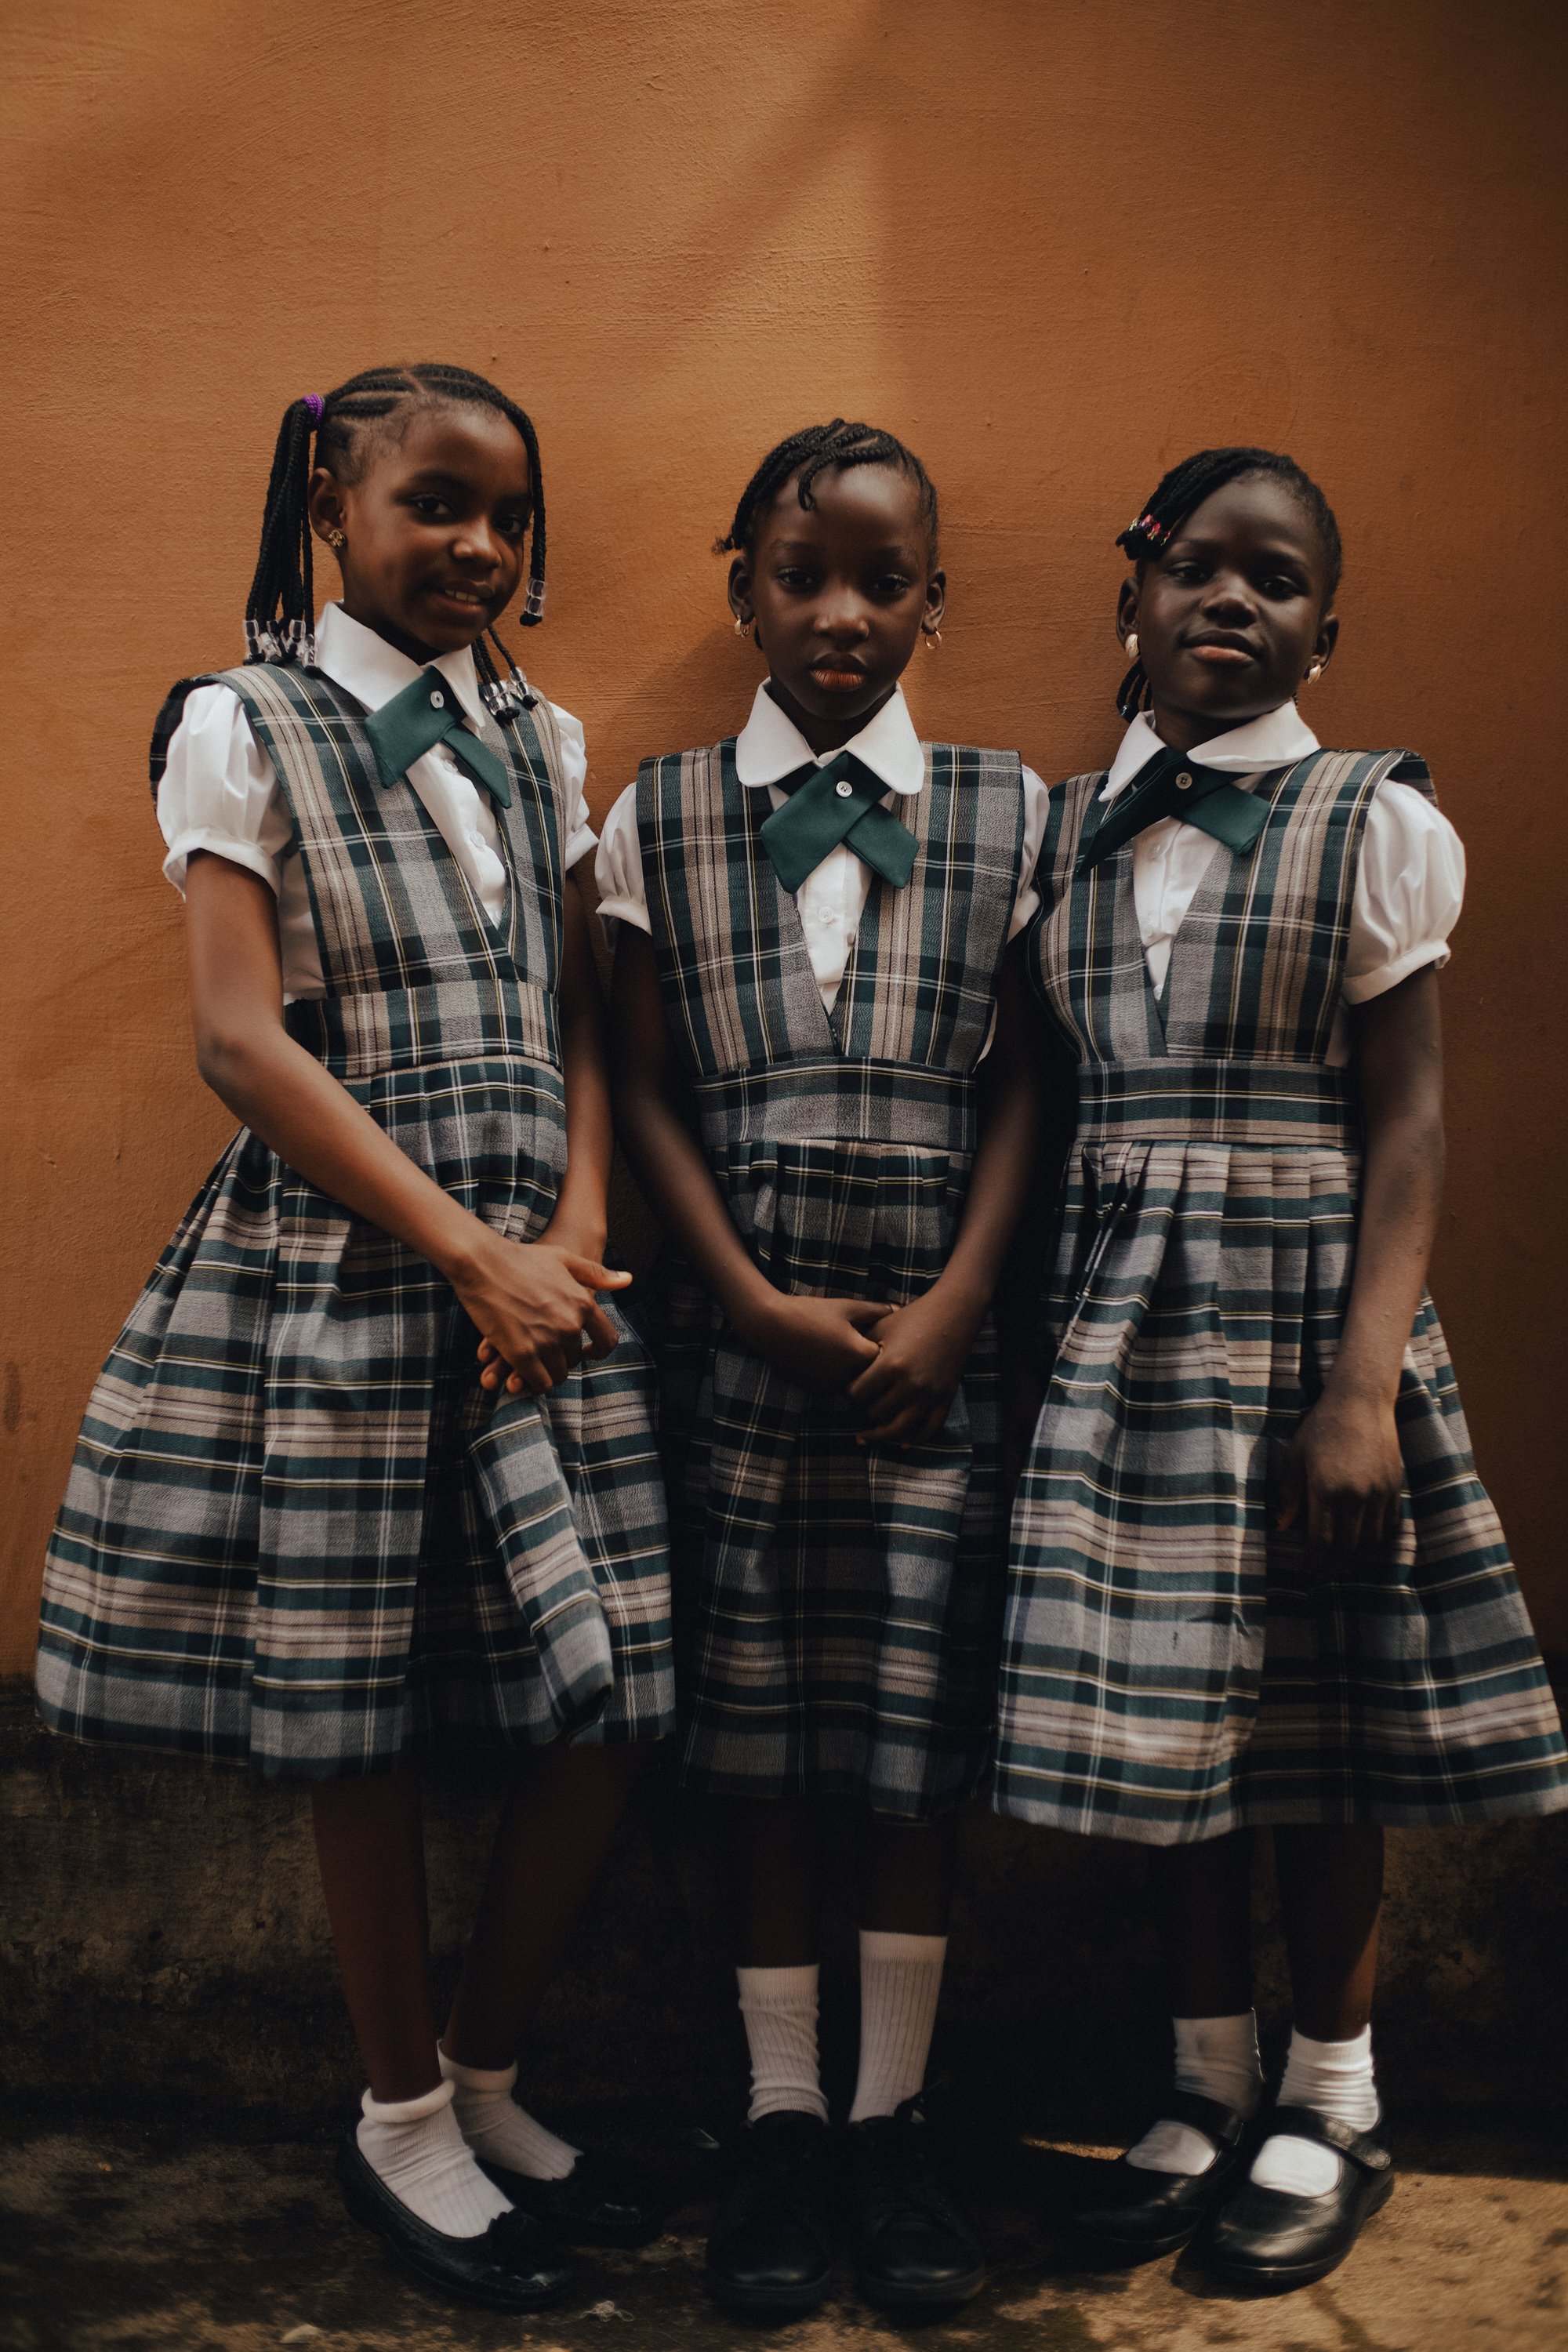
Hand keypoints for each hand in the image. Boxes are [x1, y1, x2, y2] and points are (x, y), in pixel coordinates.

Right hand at [445, 1226, 628, 1398]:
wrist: (482, 1263)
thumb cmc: (522, 1258)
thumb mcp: (564, 1259)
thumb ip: (596, 1274)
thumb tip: (627, 1280)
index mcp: (584, 1303)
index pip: (607, 1341)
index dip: (598, 1350)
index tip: (587, 1351)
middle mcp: (569, 1325)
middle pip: (576, 1359)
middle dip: (563, 1356)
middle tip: (545, 1347)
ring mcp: (546, 1341)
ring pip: (558, 1375)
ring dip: (547, 1370)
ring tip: (534, 1360)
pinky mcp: (521, 1354)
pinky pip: (539, 1382)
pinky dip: (532, 1381)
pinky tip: (523, 1371)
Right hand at [739, 1293, 885, 1390]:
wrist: (770, 1327)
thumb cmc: (810, 1312)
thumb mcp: (847, 1307)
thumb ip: (876, 1311)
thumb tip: (898, 1309)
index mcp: (859, 1354)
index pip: (887, 1357)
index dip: (888, 1346)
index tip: (885, 1337)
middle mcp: (848, 1376)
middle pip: (873, 1375)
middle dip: (873, 1363)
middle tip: (868, 1344)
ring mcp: (831, 1386)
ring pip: (855, 1383)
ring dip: (855, 1371)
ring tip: (845, 1349)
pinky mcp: (816, 1389)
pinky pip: (837, 1386)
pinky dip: (838, 1376)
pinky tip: (827, 1357)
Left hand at [845, 1286, 981, 1446]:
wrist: (953, 1312)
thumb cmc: (911, 1318)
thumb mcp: (881, 1327)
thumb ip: (859, 1349)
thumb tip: (837, 1368)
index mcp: (891, 1364)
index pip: (857, 1395)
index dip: (847, 1394)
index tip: (847, 1392)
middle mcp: (911, 1383)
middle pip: (876, 1413)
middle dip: (864, 1409)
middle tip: (861, 1404)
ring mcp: (930, 1394)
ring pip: (899, 1429)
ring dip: (881, 1434)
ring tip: (867, 1436)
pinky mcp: (945, 1398)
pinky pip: (929, 1429)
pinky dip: (915, 1439)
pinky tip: (902, 1442)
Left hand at [1276, 1385, 1404, 1575]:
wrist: (1361, 1402)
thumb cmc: (1321, 1427)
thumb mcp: (1296, 1457)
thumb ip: (1290, 1493)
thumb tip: (1283, 1524)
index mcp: (1326, 1489)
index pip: (1321, 1540)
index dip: (1314, 1560)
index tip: (1307, 1567)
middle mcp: (1355, 1496)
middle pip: (1347, 1548)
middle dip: (1335, 1567)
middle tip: (1325, 1574)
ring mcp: (1379, 1494)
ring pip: (1371, 1542)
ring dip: (1357, 1559)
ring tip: (1345, 1565)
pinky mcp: (1395, 1488)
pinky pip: (1388, 1526)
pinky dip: (1377, 1542)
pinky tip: (1365, 1545)